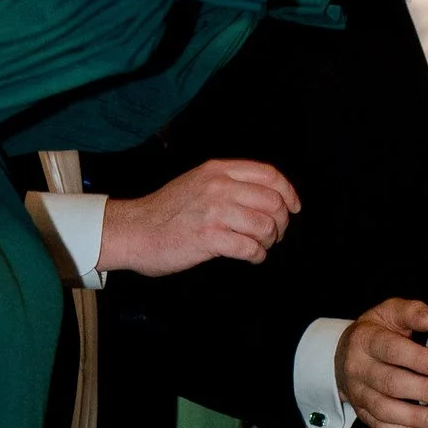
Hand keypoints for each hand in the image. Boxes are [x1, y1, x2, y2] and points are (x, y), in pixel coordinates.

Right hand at [99, 158, 296, 274]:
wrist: (134, 231)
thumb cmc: (166, 211)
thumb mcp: (198, 183)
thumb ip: (228, 183)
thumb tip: (267, 196)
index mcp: (218, 170)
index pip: (269, 175)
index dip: (289, 192)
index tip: (294, 207)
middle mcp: (218, 187)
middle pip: (273, 202)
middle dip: (281, 222)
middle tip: (274, 234)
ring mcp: (214, 211)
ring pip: (265, 225)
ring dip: (268, 241)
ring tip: (259, 246)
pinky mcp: (209, 238)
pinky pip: (250, 247)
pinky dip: (257, 255)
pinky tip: (251, 257)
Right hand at [338, 297, 427, 427]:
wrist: (348, 353)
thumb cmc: (380, 331)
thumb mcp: (391, 312)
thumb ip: (413, 312)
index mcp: (364, 339)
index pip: (391, 350)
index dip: (418, 359)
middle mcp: (357, 367)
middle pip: (389, 383)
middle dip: (422, 391)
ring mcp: (357, 393)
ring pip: (384, 410)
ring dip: (414, 418)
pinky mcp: (362, 412)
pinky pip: (381, 427)